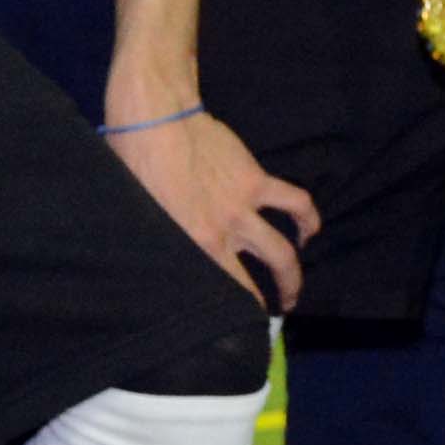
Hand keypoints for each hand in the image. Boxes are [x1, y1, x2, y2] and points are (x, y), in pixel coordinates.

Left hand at [113, 110, 313, 306]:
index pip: (225, 291)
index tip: (239, 324)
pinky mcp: (256, 179)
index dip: (238, 314)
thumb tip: (154, 266)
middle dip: (281, 297)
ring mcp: (244, 206)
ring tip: (295, 280)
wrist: (157, 119)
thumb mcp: (138, 216)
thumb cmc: (135, 165)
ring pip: (285, 248)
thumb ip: (159, 244)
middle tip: (282, 307)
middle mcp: (224, 232)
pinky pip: (294, 202)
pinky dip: (307, 217)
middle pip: (266, 275)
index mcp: (194, 244)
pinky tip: (309, 227)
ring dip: (295, 270)